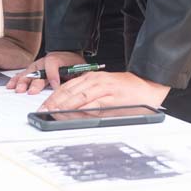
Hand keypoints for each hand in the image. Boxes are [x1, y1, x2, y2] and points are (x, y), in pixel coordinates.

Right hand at [7, 51, 86, 95]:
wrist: (66, 53)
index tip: (55, 85)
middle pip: (38, 70)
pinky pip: (22, 73)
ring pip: (28, 72)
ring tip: (19, 90)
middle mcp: (45, 61)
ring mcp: (37, 65)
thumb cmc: (72, 61)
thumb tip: (75, 85)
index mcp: (58, 59)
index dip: (53, 75)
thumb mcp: (79, 66)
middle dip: (35, 82)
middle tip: (32, 92)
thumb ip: (77, 75)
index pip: (53, 64)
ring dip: (23, 82)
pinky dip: (16, 80)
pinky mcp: (32, 69)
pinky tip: (11, 85)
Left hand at [39, 70, 169, 111]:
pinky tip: (73, 113)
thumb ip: (89, 96)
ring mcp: (104, 87)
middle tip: (42, 111)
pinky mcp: (112, 97)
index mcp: (92, 78)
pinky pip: (94, 103)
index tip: (43, 106)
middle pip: (70, 91)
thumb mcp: (104, 89)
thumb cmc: (126, 89)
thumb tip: (71, 109)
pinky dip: (82, 108)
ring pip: (79, 95)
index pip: (67, 87)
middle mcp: (96, 80)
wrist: (148, 85)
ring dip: (64, 105)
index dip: (53, 97)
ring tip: (52, 113)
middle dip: (54, 102)